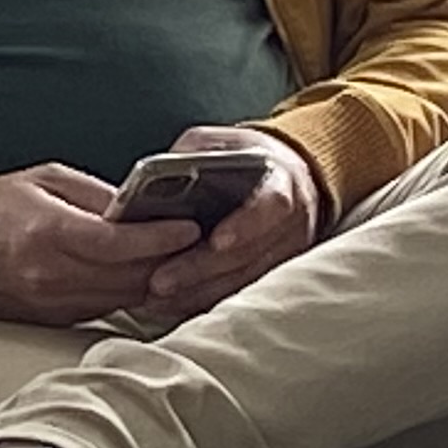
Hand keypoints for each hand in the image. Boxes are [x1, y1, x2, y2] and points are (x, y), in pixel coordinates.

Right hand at [0, 165, 201, 326]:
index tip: (190, 226)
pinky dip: (128, 292)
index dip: (161, 237)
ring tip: (175, 257)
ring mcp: (52, 302)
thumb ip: (98, 195)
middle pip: (130, 275)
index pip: (119, 243)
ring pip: (124, 297)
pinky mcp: (53, 319)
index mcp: (47, 233)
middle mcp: (50, 274)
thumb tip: (146, 209)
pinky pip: (106, 308)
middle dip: (169, 259)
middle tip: (196, 241)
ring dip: (153, 279)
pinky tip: (141, 275)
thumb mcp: (47, 180)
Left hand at [139, 125, 323, 319]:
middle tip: (160, 282)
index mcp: (281, 182)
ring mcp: (286, 251)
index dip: (246, 225)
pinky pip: (241, 292)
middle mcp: (291, 222)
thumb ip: (195, 152)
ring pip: (244, 280)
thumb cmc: (246, 156)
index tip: (217, 241)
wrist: (288, 176)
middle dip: (203, 270)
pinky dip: (206, 301)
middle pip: (249, 253)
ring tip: (156, 300)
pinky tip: (171, 307)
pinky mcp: (273, 271)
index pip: (271, 206)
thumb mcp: (222, 141)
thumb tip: (159, 173)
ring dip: (199, 293)